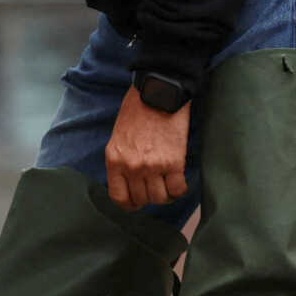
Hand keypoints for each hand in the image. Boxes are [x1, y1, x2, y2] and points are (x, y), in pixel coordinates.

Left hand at [105, 88, 191, 210]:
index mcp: (114, 160)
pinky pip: (178, 189)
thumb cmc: (138, 109)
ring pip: (160, 198)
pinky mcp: (174, 162)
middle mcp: (132, 166)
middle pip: (142, 199)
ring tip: (169, 184)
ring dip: (166, 195)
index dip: (130, 204)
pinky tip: (180, 181)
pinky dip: (180, 189)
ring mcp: (152, 166)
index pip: (119, 197)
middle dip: (150, 197)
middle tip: (157, 187)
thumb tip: (130, 179)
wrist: (159, 91)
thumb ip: (122, 159)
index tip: (137, 202)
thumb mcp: (119, 136)